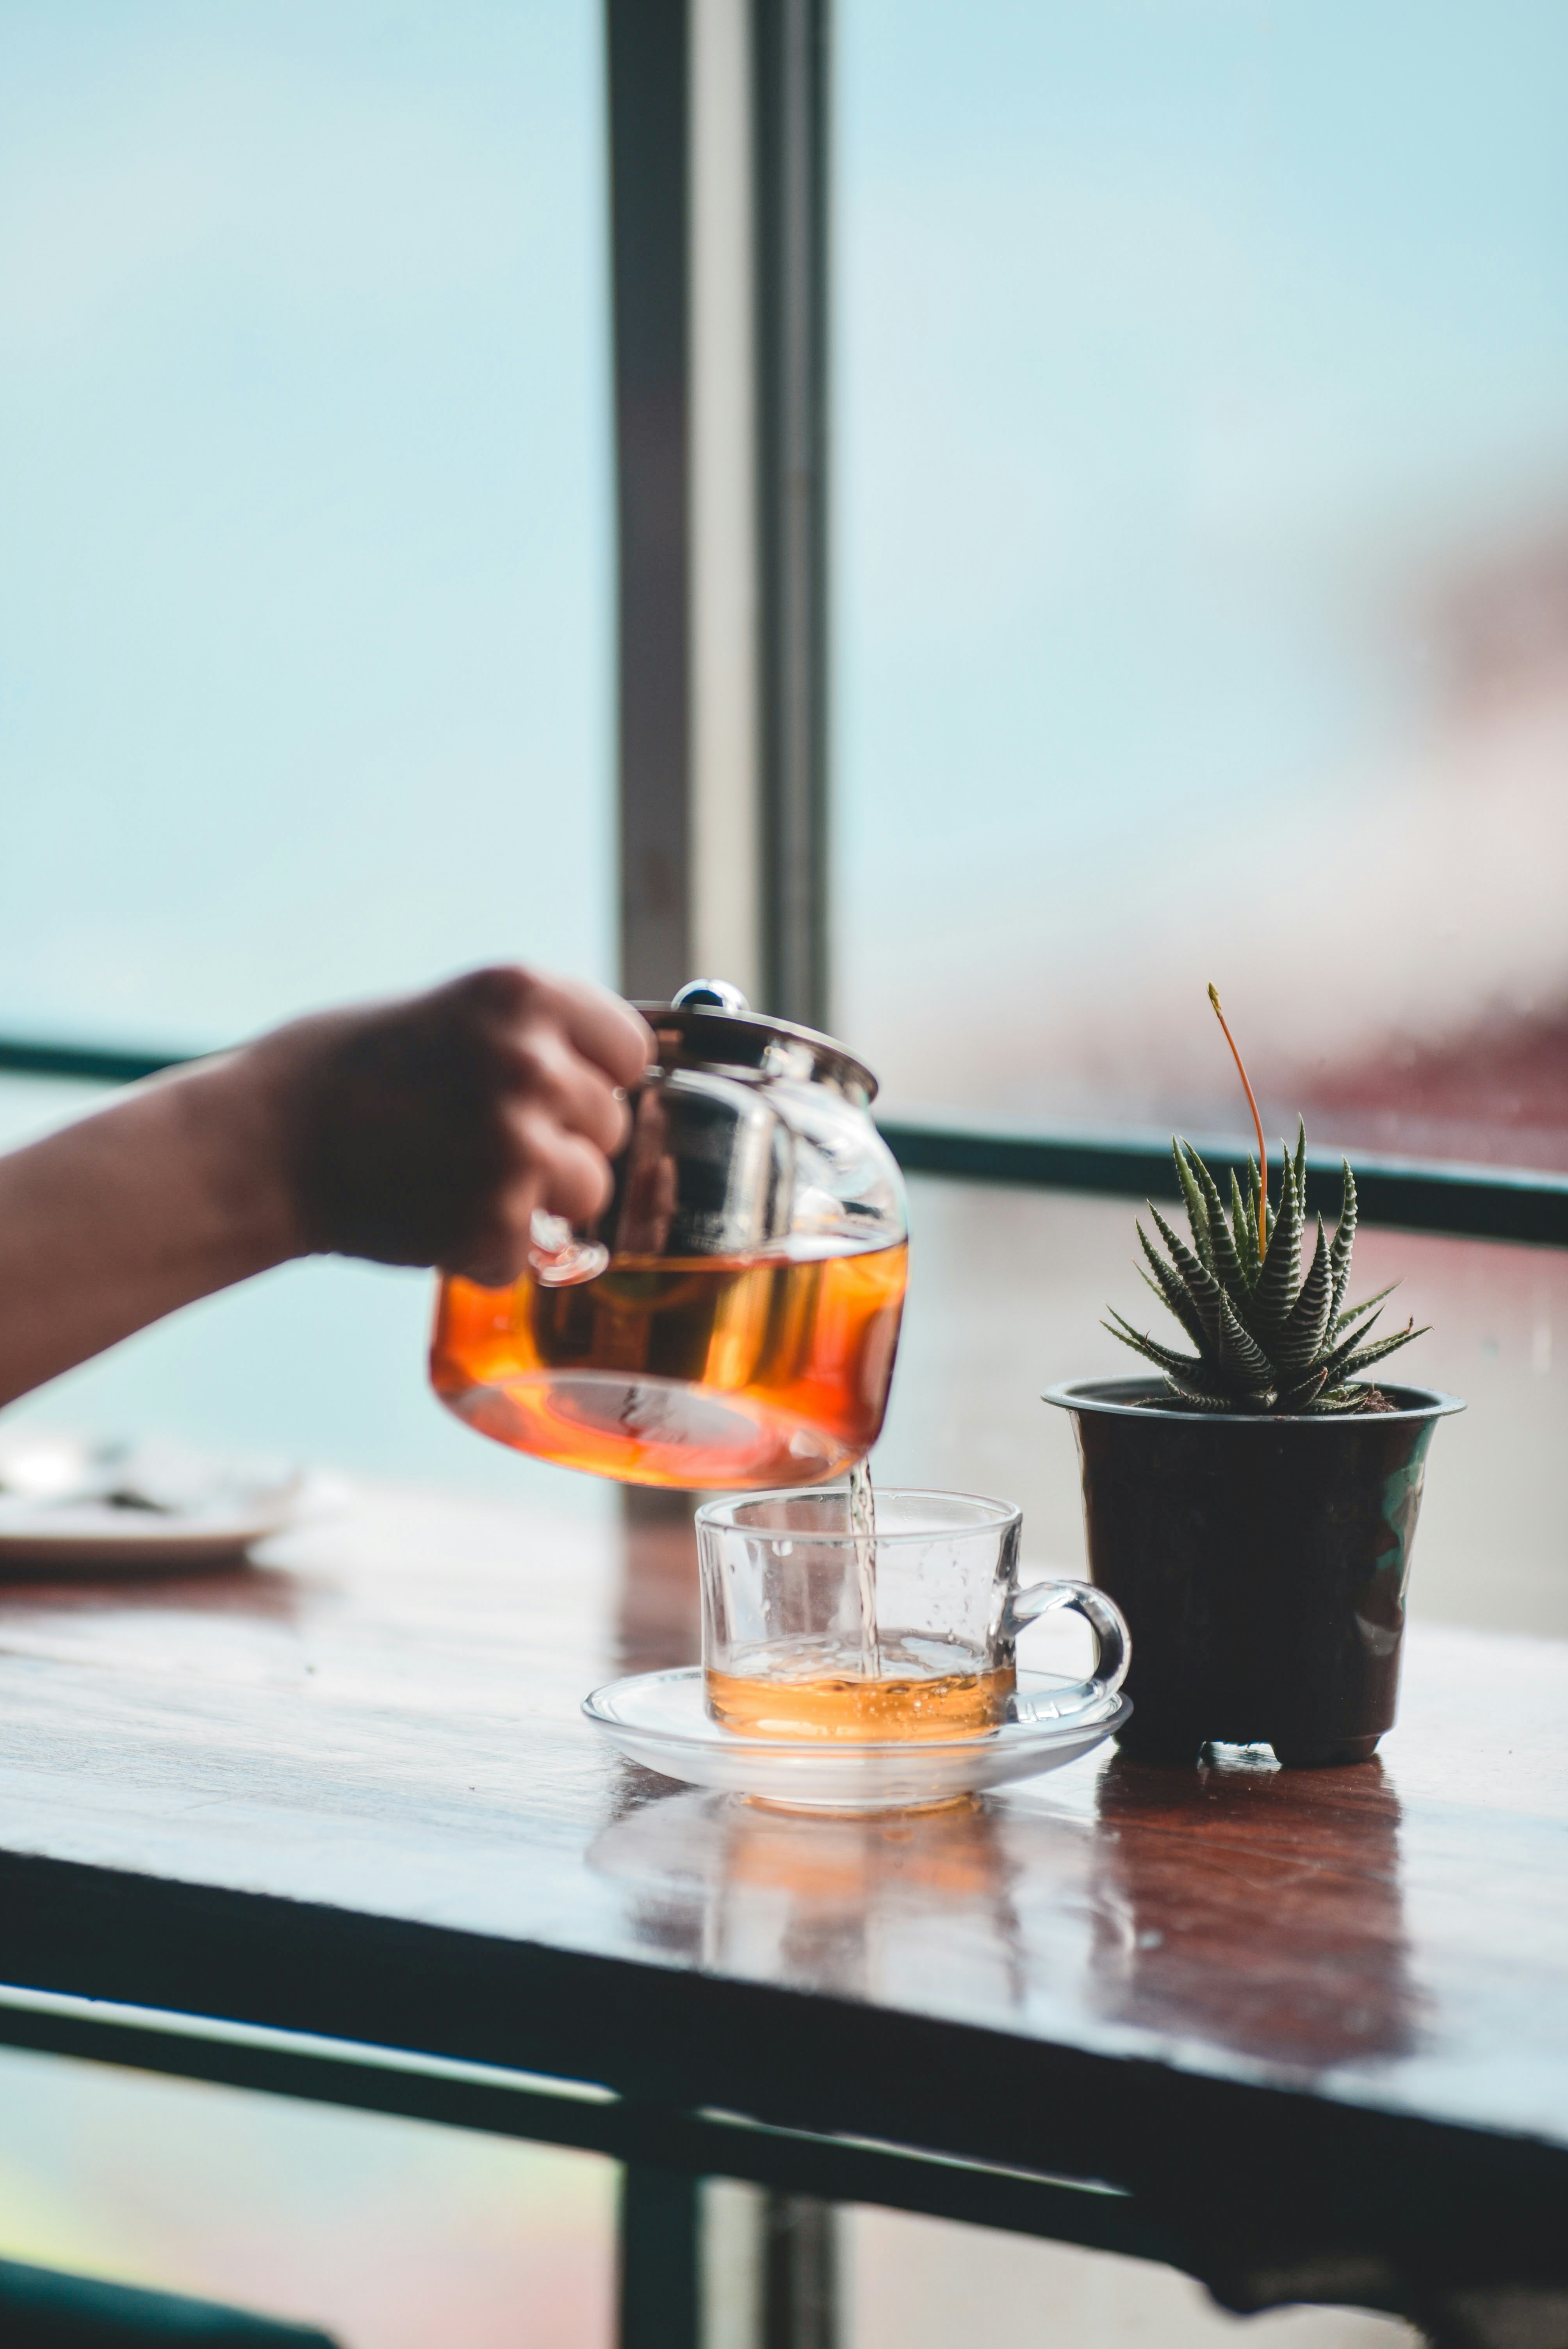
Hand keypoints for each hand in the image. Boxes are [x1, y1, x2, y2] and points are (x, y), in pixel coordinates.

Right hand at [247, 966, 653, 1281]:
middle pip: (610, 1124)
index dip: (594, 1077)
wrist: (261, 1143)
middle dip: (562, 1140)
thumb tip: (613, 1077)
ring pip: (589, 1191)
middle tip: (480, 1141)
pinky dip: (490, 1253)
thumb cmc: (346, 1073)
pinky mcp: (494, 1222)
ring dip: (540, 1201)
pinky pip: (534, 1253)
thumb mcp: (454, 1014)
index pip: (629, 1050)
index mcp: (525, 993)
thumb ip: (535, 1037)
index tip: (551, 1091)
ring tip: (461, 1182)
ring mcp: (516, 1145)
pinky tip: (434, 1220)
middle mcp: (531, 1062)